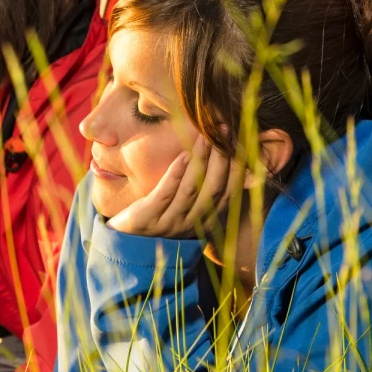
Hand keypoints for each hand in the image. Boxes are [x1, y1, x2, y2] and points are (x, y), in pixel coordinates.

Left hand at [107, 134, 241, 237]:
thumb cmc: (160, 214)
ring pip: (191, 189)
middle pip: (212, 188)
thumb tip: (247, 171)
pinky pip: (165, 194)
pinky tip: (183, 156)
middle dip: (220, 158)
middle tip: (222, 131)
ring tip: (204, 137)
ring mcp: (170, 223)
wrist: (124, 240)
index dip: (236, 167)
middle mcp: (192, 224)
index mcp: (206, 220)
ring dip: (200, 161)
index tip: (238, 141)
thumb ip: (210, 188)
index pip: (228, 192)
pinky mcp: (148, 219)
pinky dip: (176, 174)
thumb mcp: (188, 204)